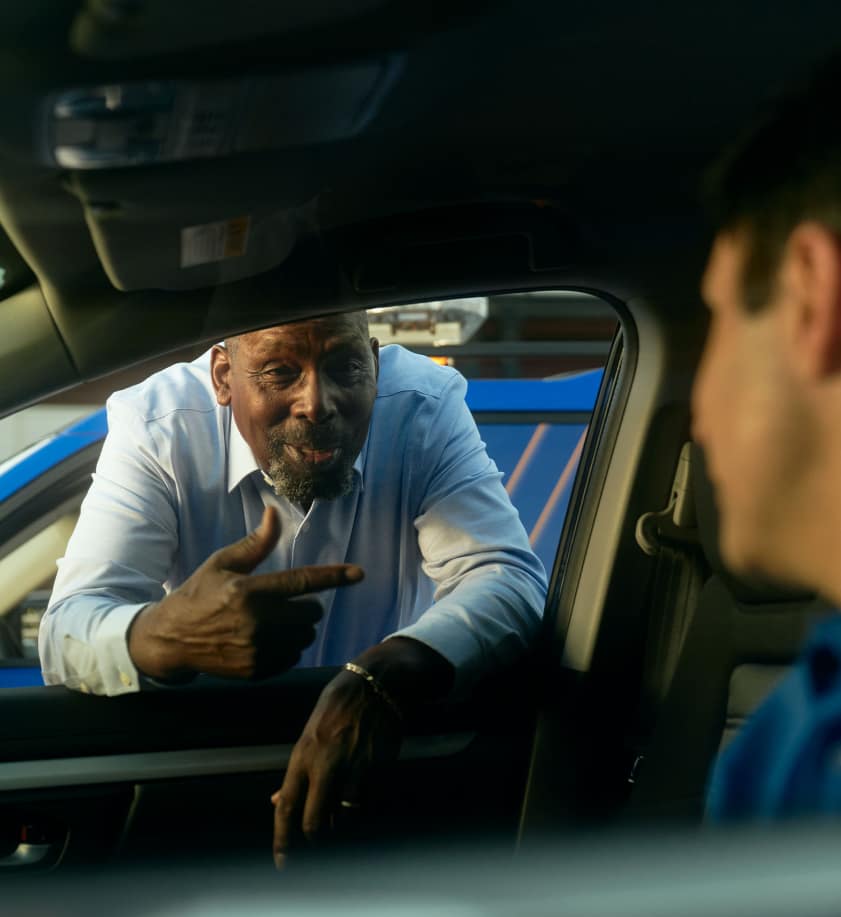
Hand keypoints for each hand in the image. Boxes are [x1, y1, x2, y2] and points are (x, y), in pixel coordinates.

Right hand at [127, 506, 363, 680]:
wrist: (171, 639)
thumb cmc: (199, 594)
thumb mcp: (223, 563)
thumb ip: (255, 543)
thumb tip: (274, 511)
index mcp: (250, 591)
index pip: (302, 581)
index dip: (334, 577)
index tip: (359, 574)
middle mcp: (257, 622)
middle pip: (312, 612)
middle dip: (306, 605)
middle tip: (282, 602)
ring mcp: (258, 650)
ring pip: (306, 636)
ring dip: (298, 627)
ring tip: (272, 622)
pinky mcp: (257, 670)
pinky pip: (293, 656)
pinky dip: (287, 647)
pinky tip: (264, 640)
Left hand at [271, 666, 402, 868]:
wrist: (376, 683)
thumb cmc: (339, 705)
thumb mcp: (311, 730)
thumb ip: (297, 768)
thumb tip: (277, 798)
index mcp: (303, 754)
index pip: (286, 805)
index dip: (282, 839)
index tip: (282, 862)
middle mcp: (325, 764)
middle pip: (314, 820)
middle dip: (314, 839)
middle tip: (315, 847)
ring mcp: (352, 767)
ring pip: (342, 814)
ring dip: (339, 819)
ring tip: (340, 808)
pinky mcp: (375, 767)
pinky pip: (364, 799)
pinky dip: (359, 803)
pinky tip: (360, 788)